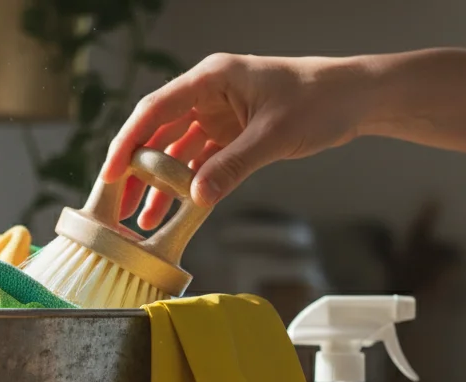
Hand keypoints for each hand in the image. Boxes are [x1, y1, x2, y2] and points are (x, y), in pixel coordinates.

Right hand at [102, 54, 363, 228]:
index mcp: (211, 78)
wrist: (355, 98)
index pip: (155, 110)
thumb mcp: (273, 137)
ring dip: (161, 183)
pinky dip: (188, 183)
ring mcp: (219, 112)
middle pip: (158, 132)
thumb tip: (195, 198)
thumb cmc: (320, 100)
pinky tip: (176, 210)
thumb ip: (232, 167)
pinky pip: (200, 160)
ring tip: (145, 219)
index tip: (110, 174)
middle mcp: (208, 92)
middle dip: (138, 170)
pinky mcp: (232, 131)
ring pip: (177, 150)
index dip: (128, 143)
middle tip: (120, 205)